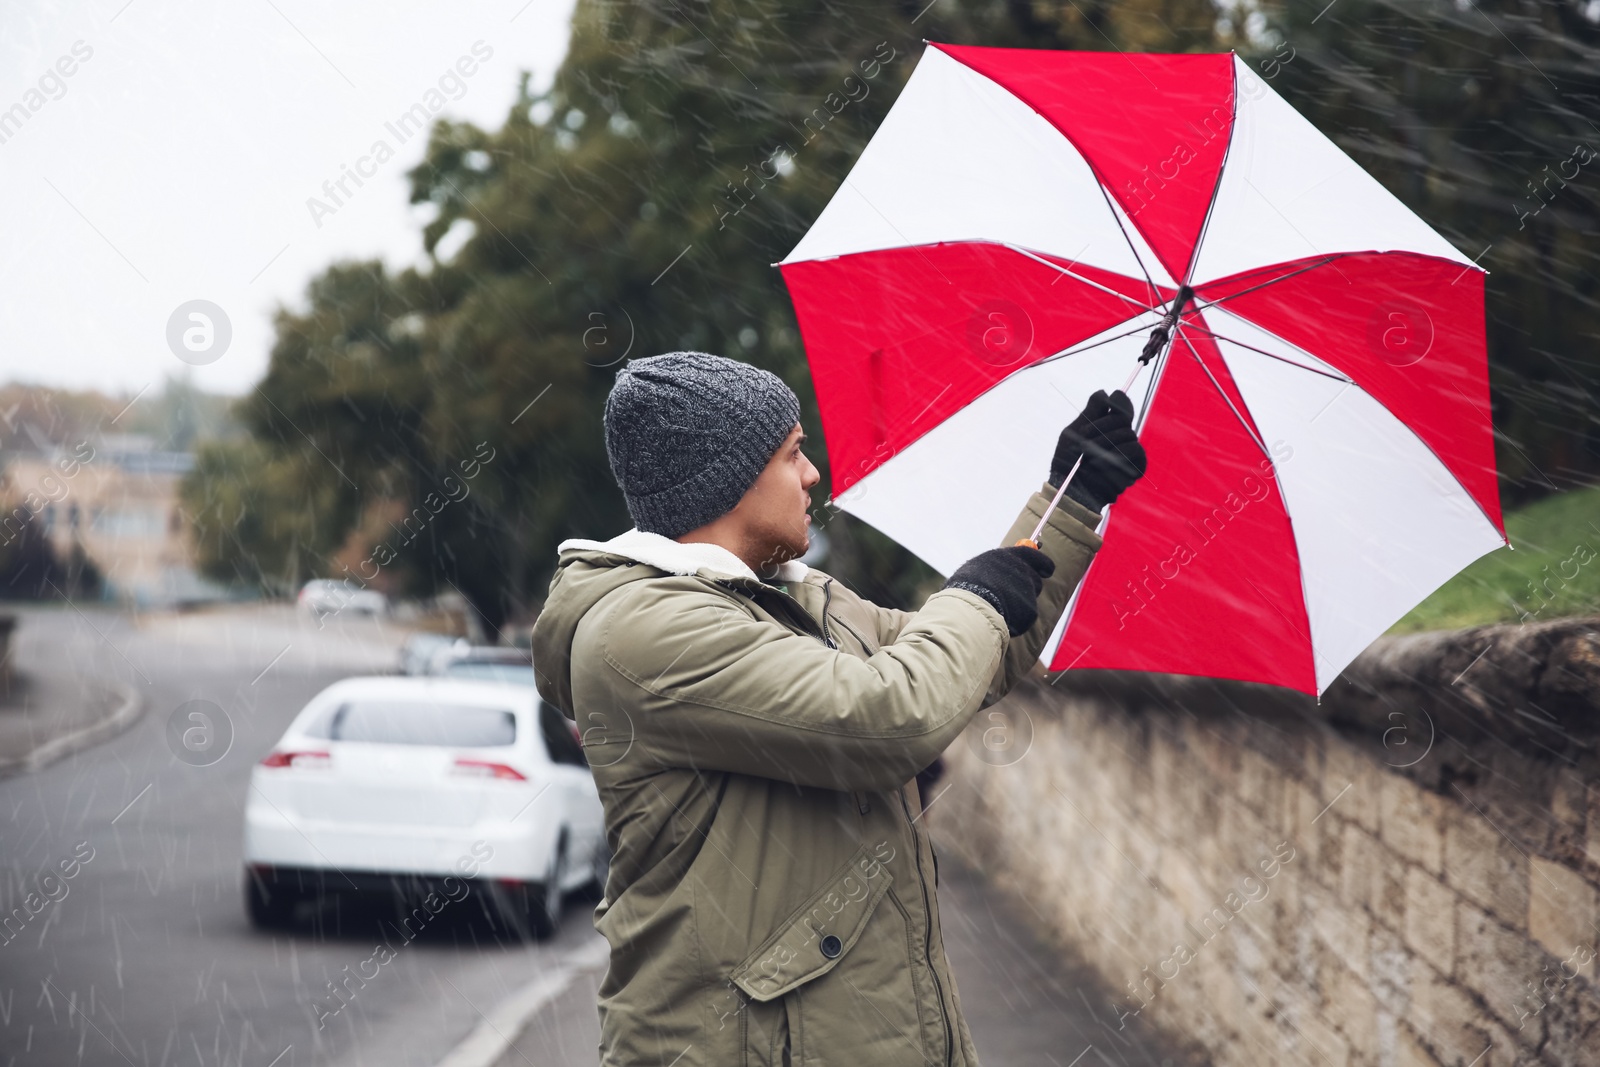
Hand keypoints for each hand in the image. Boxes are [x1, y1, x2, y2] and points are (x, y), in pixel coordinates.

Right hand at [942, 546, 1054, 636]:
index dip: (1043, 563)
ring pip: (1031, 599)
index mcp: (1010, 556)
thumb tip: (1000, 568)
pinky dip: (1017, 620)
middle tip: (1015, 596)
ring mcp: (1028, 590)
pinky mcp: (1030, 610)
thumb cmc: (966, 586)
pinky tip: (1001, 618)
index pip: (1035, 555)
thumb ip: (995, 567)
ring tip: (1000, 608)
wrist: (968, 606)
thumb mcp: (978, 567)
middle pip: (1036, 580)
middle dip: (1029, 588)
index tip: (1047, 570)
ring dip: (1020, 604)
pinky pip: (1026, 616)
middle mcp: (1022, 570)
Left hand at [1049, 389, 1146, 511]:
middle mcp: (1119, 437)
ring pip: (1128, 433)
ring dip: (1106, 442)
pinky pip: (1136, 450)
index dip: (1117, 402)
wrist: (1070, 489)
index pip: (1119, 407)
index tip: (1109, 403)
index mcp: (1105, 427)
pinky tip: (1105, 461)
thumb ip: (1091, 412)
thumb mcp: (1073, 432)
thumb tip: (1106, 392)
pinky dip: (1120, 453)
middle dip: (1103, 426)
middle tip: (1084, 439)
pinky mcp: (1136, 466)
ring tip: (1089, 455)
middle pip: (1122, 418)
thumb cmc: (1068, 462)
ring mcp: (1128, 451)